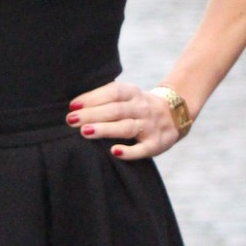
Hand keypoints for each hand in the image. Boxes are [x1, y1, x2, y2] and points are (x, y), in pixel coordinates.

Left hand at [66, 79, 186, 160]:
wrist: (174, 114)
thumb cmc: (138, 107)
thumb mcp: (127, 97)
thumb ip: (106, 99)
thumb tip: (74, 108)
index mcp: (133, 93)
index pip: (113, 92)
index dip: (92, 97)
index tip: (73, 106)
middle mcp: (142, 108)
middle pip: (116, 110)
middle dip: (92, 114)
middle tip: (71, 120)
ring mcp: (150, 126)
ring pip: (126, 127)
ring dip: (105, 129)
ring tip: (85, 132)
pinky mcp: (157, 143)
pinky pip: (143, 149)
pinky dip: (129, 151)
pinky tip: (114, 152)